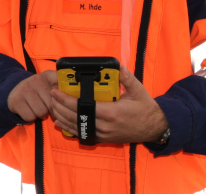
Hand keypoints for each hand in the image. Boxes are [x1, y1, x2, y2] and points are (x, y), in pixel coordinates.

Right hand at [7, 71, 58, 122]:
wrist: (16, 90)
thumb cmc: (39, 91)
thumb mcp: (50, 85)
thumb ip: (62, 89)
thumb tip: (72, 102)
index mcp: (48, 75)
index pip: (62, 85)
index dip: (63, 98)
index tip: (62, 100)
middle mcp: (37, 79)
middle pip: (52, 105)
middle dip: (51, 110)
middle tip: (46, 106)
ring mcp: (25, 89)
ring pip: (41, 113)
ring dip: (40, 115)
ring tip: (37, 108)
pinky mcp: (16, 100)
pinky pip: (30, 117)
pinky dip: (31, 117)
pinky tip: (29, 110)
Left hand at [50, 66, 168, 143]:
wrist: (154, 128)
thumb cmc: (145, 108)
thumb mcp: (138, 90)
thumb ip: (127, 78)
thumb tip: (119, 66)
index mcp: (111, 112)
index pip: (83, 106)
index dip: (67, 100)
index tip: (56, 91)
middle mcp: (105, 125)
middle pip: (76, 117)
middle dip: (60, 107)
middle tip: (51, 96)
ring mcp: (103, 134)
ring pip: (77, 127)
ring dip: (62, 118)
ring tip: (52, 107)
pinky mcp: (103, 138)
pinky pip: (83, 134)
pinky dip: (70, 128)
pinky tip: (60, 123)